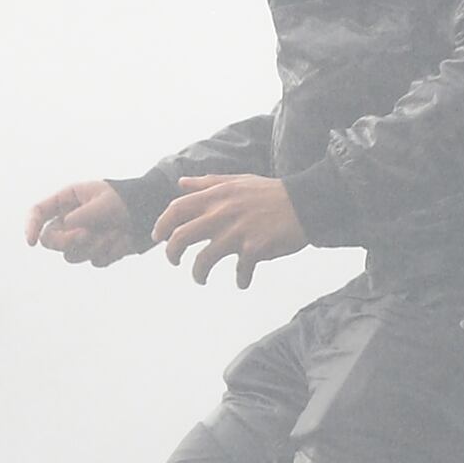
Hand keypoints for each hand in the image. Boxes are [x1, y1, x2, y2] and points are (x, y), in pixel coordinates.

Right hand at [22, 179, 142, 264]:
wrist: (150, 211)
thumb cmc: (126, 199)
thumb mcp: (104, 202)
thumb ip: (83, 214)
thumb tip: (66, 226)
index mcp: (67, 200)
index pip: (38, 213)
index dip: (30, 227)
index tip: (31, 243)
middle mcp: (70, 221)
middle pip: (50, 240)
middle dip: (68, 240)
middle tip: (87, 234)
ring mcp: (82, 238)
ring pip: (73, 255)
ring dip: (95, 246)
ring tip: (117, 231)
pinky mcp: (97, 251)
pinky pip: (95, 261)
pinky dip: (110, 252)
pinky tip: (124, 238)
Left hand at [148, 173, 306, 285]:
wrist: (304, 202)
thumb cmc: (269, 192)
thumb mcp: (236, 180)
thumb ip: (206, 183)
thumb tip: (180, 183)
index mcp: (216, 196)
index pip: (176, 209)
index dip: (162, 224)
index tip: (159, 238)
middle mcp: (221, 214)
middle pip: (182, 237)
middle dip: (172, 253)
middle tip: (174, 262)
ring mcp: (237, 232)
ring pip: (204, 260)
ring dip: (198, 273)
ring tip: (201, 278)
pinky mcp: (255, 248)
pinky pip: (240, 271)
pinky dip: (240, 279)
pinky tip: (243, 282)